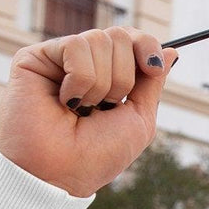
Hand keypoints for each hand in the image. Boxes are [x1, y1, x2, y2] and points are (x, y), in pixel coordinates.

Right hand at [0, 27, 176, 197]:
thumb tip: (172, 51)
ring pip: (100, 40)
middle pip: (120, 36)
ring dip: (102, 84)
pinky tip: (66, 100)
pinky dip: (80, 80)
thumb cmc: (99, 154)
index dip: (147, 46)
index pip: (134, 39)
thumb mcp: (139, 118)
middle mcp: (86, 63)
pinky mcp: (36, 57)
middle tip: (107, 105)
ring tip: (83, 108)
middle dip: (124, 76)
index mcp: (110, 76)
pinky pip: (76, 46)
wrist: (62, 172)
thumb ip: (152, 82)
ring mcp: (60, 59)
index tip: (151, 69)